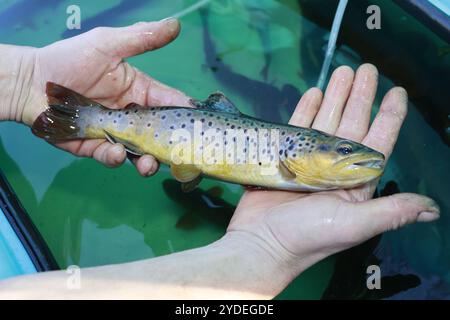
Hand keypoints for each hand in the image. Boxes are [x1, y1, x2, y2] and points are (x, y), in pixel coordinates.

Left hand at [23, 19, 190, 175]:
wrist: (29, 82)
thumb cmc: (68, 59)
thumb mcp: (107, 44)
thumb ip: (142, 39)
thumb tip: (175, 25)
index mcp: (140, 91)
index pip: (170, 103)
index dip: (184, 113)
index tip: (197, 124)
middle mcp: (131, 115)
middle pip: (159, 135)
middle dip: (169, 146)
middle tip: (176, 155)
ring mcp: (114, 133)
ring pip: (140, 153)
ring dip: (148, 161)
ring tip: (148, 164)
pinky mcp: (95, 148)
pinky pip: (112, 157)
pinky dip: (117, 158)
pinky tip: (117, 153)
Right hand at [227, 64, 439, 291]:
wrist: (261, 244)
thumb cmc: (308, 237)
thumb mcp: (354, 225)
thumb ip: (391, 211)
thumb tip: (432, 209)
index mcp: (355, 183)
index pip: (378, 142)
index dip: (389, 117)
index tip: (397, 92)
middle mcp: (335, 169)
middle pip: (351, 124)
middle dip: (359, 96)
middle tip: (364, 68)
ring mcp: (308, 162)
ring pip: (325, 121)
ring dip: (334, 97)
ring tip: (341, 72)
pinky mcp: (283, 158)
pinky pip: (297, 128)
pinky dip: (305, 110)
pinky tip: (313, 93)